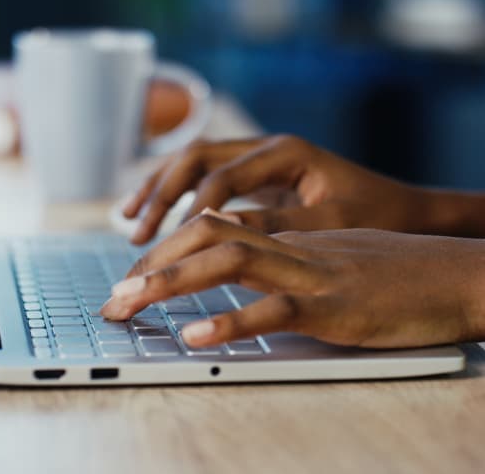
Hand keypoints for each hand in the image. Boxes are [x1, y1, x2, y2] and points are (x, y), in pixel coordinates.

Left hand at [100, 213, 484, 348]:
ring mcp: (313, 274)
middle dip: (154, 262)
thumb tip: (240, 275)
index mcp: (288, 236)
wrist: (453, 272)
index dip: (168, 249)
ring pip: (232, 262)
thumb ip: (284, 263)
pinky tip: (197, 336)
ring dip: (174, 282)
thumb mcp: (328, 260)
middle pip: (209, 236)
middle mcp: (293, 247)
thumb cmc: (393, 271)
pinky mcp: (337, 307)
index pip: (215, 228)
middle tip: (114, 295)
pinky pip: (277, 309)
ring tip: (130, 303)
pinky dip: (234, 321)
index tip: (135, 277)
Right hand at [123, 135, 430, 244]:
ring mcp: (259, 160)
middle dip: (161, 194)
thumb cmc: (374, 214)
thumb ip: (277, 224)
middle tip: (137, 232)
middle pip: (196, 158)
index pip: (222, 177)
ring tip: (129, 221)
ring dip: (159, 190)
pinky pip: (205, 180)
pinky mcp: (256, 178)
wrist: (401, 209)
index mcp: (285, 152)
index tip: (171, 245)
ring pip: (193, 164)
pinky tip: (158, 216)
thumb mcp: (330, 222)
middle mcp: (266, 148)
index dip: (193, 209)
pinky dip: (177, 196)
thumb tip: (219, 233)